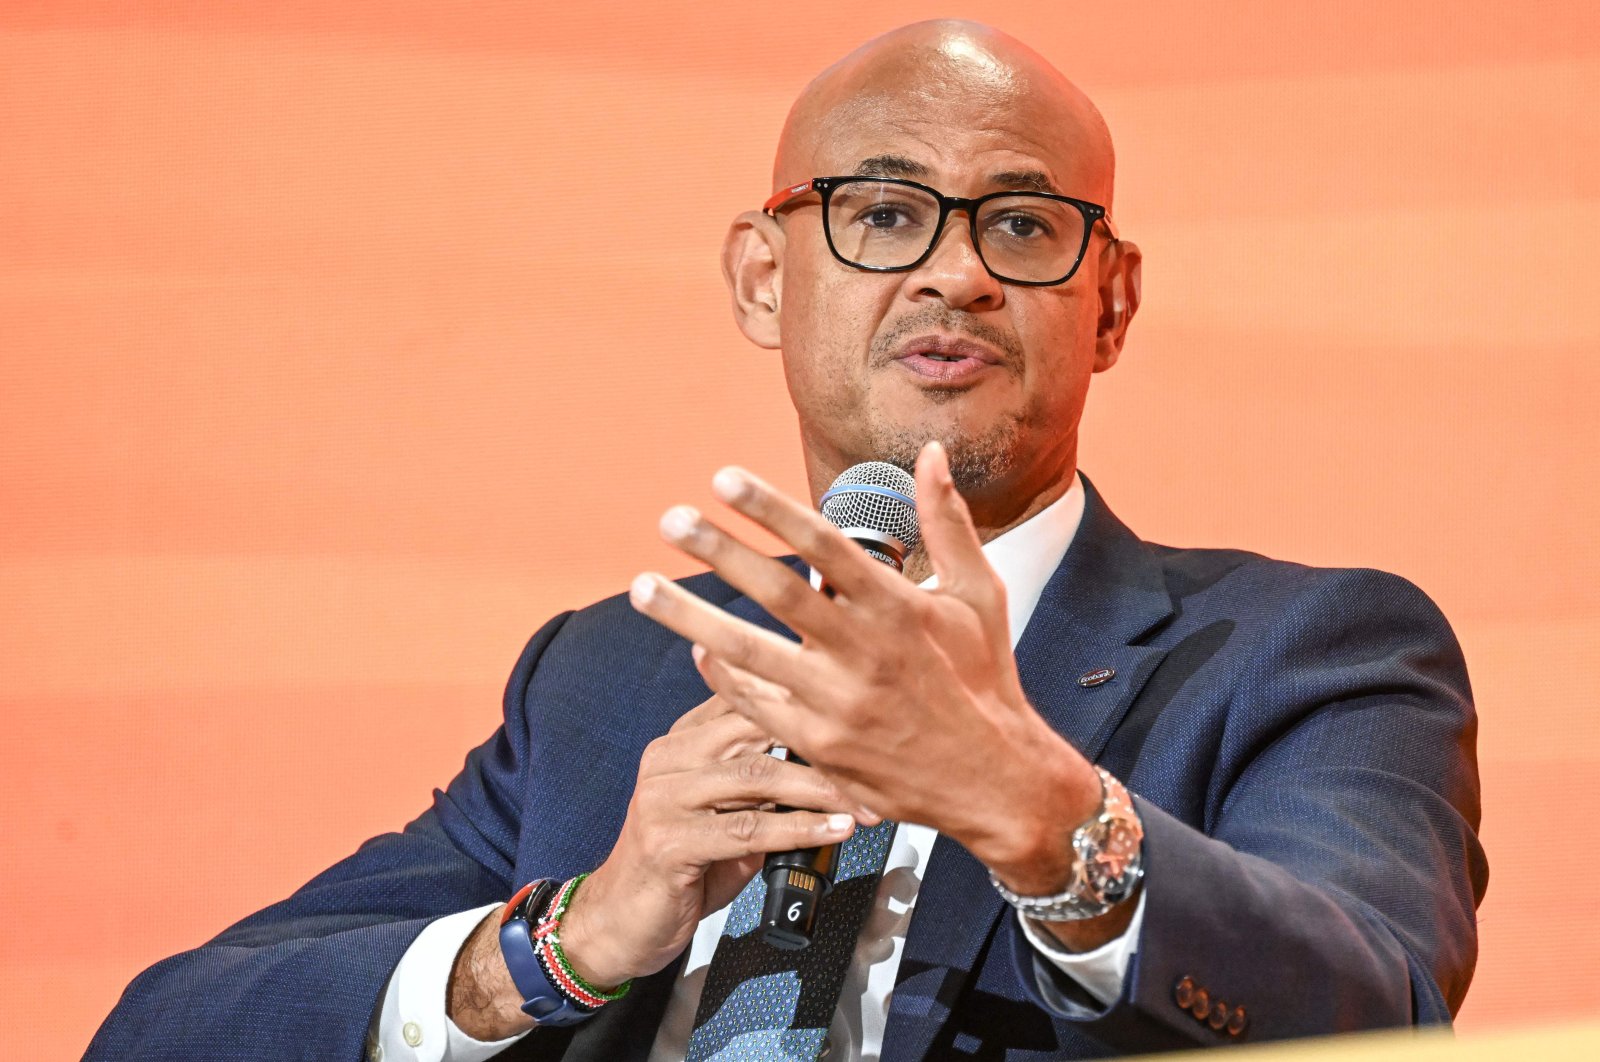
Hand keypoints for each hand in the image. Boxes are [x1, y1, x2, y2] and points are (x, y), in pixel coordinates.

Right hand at [557, 695, 861, 988]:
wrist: (618, 921)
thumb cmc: (679, 869)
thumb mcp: (723, 816)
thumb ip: (763, 789)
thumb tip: (830, 776)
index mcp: (680, 741)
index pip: (746, 702)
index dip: (804, 708)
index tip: (856, 721)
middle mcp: (667, 758)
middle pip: (756, 732)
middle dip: (821, 748)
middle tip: (873, 766)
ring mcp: (662, 797)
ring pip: (756, 778)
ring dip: (819, 791)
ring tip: (862, 803)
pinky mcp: (667, 841)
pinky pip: (746, 829)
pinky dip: (798, 830)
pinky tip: (832, 830)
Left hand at [628, 441, 1101, 893]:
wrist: (995, 781)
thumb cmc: (984, 677)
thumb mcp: (978, 593)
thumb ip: (946, 520)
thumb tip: (930, 453)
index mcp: (899, 607)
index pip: (824, 545)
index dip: (770, 508)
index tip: (723, 478)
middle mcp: (864, 653)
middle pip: (776, 592)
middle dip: (718, 552)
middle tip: (671, 520)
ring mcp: (837, 704)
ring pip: (747, 651)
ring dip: (688, 617)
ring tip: (641, 587)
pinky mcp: (819, 746)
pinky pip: (753, 704)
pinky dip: (720, 674)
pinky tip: (695, 648)